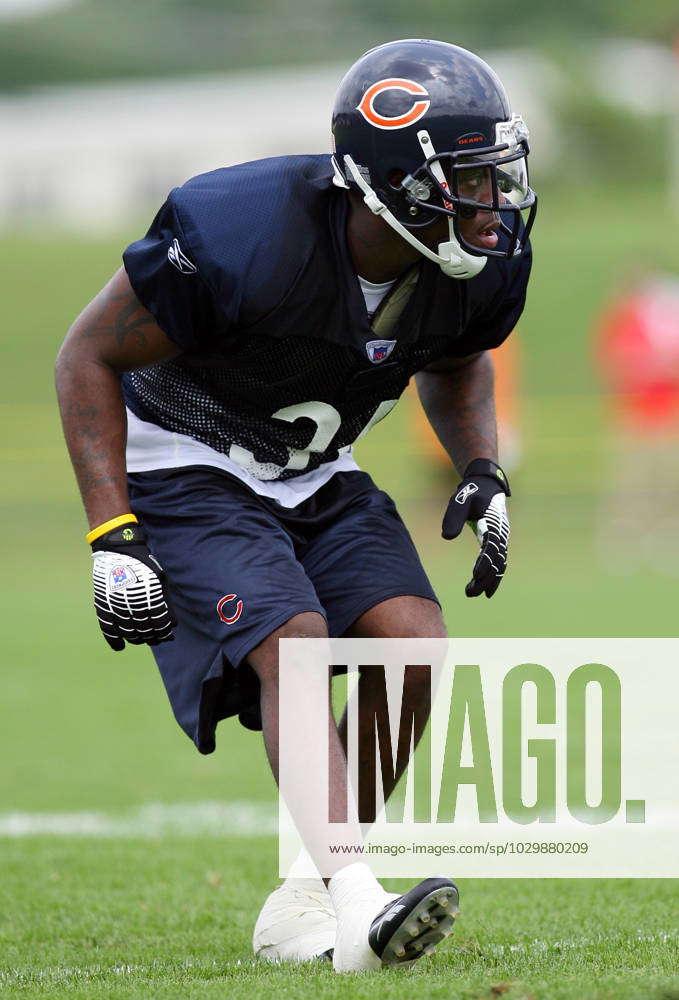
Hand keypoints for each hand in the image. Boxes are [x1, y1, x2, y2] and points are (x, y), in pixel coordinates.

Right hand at [90, 520, 175, 650]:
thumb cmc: (143, 564)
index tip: (168, 636)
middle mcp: (134, 604)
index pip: (160, 624)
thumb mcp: (160, 580)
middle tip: (157, 639)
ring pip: (128, 632)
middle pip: (145, 631)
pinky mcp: (104, 605)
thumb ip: (166, 603)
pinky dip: (113, 641)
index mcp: (150, 597)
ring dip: (137, 639)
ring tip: (142, 639)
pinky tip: (120, 647)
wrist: (117, 549)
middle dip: (153, 637)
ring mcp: (117, 606)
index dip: (165, 633)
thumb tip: (173, 625)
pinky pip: (107, 629)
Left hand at [442, 459, 510, 597]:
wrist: (486, 484)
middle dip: (485, 578)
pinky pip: (498, 562)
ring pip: (499, 564)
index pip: (491, 547)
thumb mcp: (459, 500)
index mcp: (492, 523)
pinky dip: (494, 576)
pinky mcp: (498, 542)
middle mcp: (501, 534)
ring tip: (474, 594)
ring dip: (489, 580)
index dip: (484, 562)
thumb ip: (453, 516)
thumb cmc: (471, 492)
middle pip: (496, 561)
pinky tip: (484, 589)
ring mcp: (501, 539)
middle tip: (470, 593)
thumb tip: (447, 537)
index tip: (475, 575)